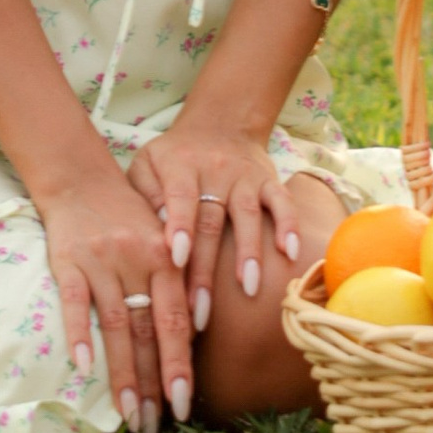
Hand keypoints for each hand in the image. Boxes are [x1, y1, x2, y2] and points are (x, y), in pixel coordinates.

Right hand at [36, 155, 191, 432]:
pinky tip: (82, 366)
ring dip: (122, 372)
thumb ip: (174, 283)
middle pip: (148, 329)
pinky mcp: (68, 261)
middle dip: (154, 380)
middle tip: (156, 424)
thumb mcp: (161, 240)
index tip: (183, 403)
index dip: (179, 364)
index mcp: (166, 258)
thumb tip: (191, 338)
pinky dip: (79, 332)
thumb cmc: (127, 216)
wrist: (80, 176)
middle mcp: (138, 261)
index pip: (177, 320)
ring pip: (116, 324)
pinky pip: (75, 301)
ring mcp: (102, 262)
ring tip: (128, 413)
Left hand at [128, 114, 302, 334]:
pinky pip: (281, 202)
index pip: (180, 198)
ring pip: (248, 216)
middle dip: (206, 268)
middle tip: (200, 310)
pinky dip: (288, 226)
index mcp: (180, 166)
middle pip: (211, 221)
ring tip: (249, 290)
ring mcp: (244, 176)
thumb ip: (144, 195)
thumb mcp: (146, 164)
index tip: (176, 260)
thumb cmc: (172, 157)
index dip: (179, 227)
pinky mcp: (268, 179)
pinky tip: (289, 254)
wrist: (218, 123)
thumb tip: (156, 232)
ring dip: (248, 253)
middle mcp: (214, 170)